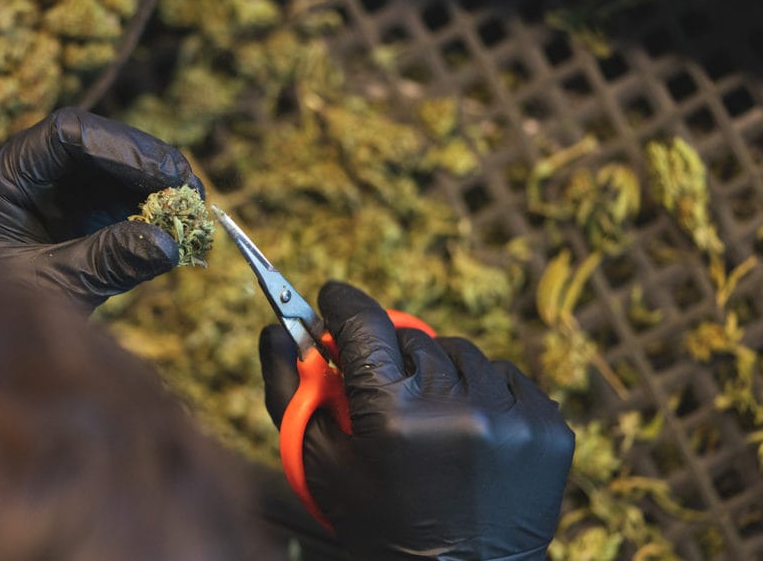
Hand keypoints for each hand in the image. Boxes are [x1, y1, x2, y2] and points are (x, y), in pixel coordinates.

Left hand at [0, 109, 204, 312]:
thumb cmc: (2, 319)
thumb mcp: (55, 289)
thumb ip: (107, 262)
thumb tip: (169, 245)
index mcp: (0, 182)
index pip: (63, 135)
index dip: (118, 147)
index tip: (163, 175)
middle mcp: (26, 177)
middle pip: (93, 144)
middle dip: (143, 163)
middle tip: (188, 186)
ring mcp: (53, 194)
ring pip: (111, 168)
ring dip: (153, 183)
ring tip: (191, 205)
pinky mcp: (77, 216)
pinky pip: (118, 197)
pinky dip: (148, 207)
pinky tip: (176, 221)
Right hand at [259, 282, 574, 559]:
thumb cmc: (380, 522)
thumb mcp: (320, 464)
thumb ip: (288, 390)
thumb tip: (273, 329)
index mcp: (393, 417)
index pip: (364, 323)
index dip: (343, 304)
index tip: (333, 299)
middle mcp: (456, 409)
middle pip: (413, 339)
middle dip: (392, 357)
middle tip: (385, 388)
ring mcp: (509, 418)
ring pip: (463, 353)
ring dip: (442, 374)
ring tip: (433, 418)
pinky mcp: (548, 429)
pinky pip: (508, 377)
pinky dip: (486, 393)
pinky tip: (471, 429)